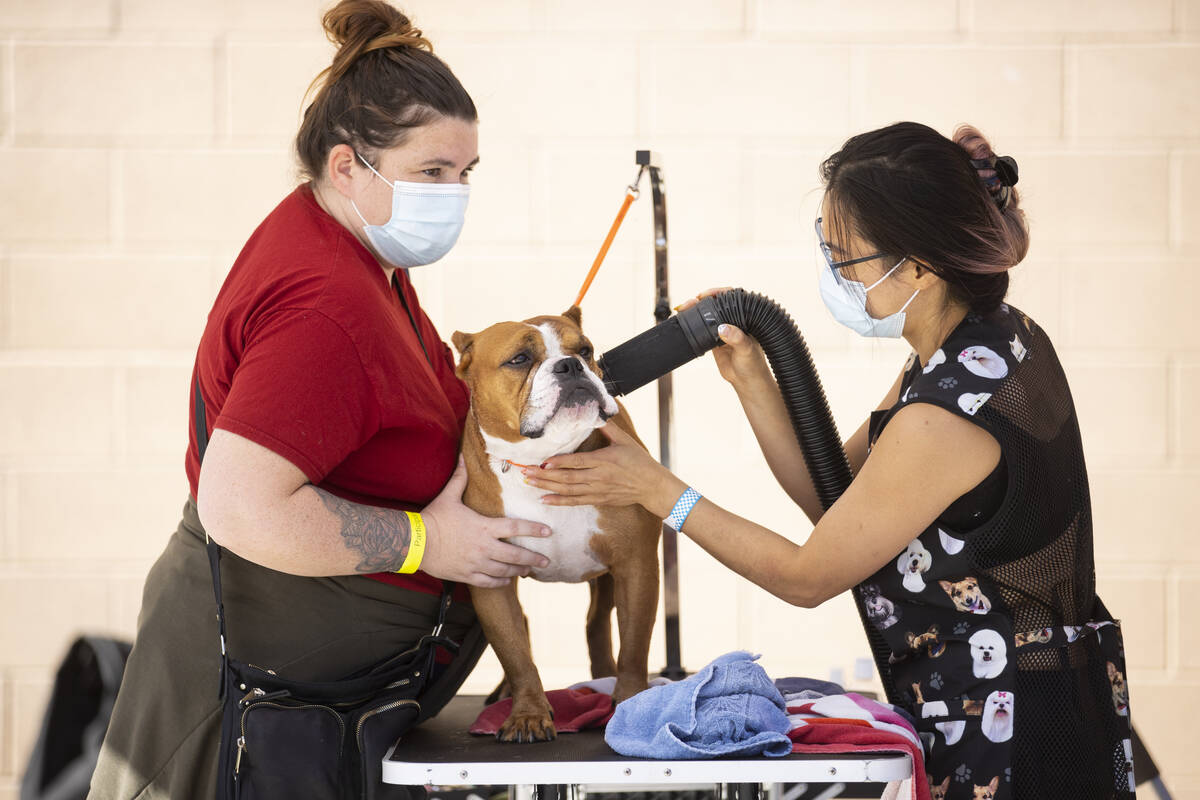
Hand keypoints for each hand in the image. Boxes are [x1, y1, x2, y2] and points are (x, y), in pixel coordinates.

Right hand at [421, 457, 553, 587]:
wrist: (415, 543)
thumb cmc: (433, 518)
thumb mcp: (448, 496)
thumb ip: (460, 478)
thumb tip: (463, 457)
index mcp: (484, 526)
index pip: (515, 528)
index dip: (533, 529)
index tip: (548, 532)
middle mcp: (484, 547)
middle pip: (515, 555)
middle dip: (533, 558)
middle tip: (546, 562)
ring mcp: (476, 563)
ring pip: (504, 570)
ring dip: (519, 571)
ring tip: (528, 571)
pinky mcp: (467, 575)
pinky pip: (489, 582)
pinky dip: (500, 582)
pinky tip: (507, 580)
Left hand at [522, 422, 684, 517]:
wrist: (652, 486)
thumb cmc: (640, 461)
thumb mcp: (625, 440)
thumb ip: (607, 427)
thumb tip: (595, 412)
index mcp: (605, 460)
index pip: (578, 462)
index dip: (559, 462)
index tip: (543, 461)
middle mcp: (599, 477)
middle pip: (567, 477)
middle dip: (544, 475)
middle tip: (525, 472)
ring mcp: (598, 490)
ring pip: (568, 490)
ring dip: (547, 487)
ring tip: (529, 483)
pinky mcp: (598, 500)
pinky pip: (575, 502)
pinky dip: (559, 501)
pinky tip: (544, 500)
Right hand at [677, 287, 770, 389]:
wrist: (747, 382)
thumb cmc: (753, 364)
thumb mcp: (747, 350)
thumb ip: (736, 338)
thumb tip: (723, 328)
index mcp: (746, 318)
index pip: (732, 298)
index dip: (718, 293)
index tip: (706, 295)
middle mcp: (735, 321)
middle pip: (716, 304)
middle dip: (702, 301)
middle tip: (691, 302)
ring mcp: (723, 330)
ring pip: (707, 315)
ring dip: (694, 310)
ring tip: (684, 309)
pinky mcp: (714, 340)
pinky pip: (701, 328)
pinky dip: (692, 324)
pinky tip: (683, 320)